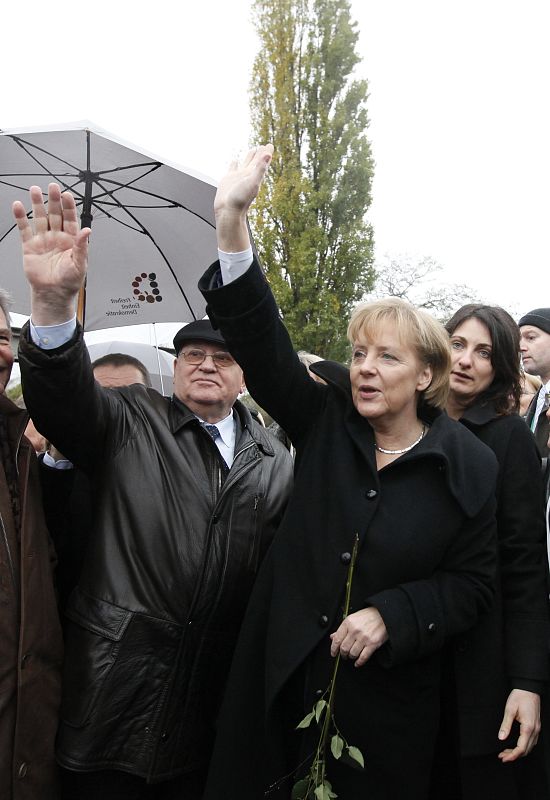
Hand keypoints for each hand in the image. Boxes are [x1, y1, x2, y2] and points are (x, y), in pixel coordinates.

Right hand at [12, 183, 89, 324]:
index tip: (66, 195)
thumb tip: (87, 230)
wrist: (53, 294)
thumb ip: (82, 246)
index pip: (70, 218)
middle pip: (55, 214)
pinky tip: (18, 205)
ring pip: (39, 218)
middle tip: (52, 187)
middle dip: (53, 200)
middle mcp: (57, 237)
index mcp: (71, 240)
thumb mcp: (80, 264)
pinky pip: (24, 229)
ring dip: (37, 204)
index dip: (68, 206)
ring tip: (34, 190)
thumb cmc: (69, 281)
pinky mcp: (29, 246)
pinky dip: (20, 217)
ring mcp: (43, 240)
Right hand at [214, 145, 272, 252]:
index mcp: (255, 175)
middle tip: (264, 145)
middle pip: (256, 161)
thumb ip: (260, 168)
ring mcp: (238, 177)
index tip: (270, 144)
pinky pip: (232, 168)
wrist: (227, 211)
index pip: (263, 161)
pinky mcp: (228, 180)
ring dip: (249, 156)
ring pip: (245, 163)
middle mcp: (247, 175)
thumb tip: (268, 155)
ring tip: (252, 149)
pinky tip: (234, 160)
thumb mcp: (252, 182)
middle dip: (260, 153)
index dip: (267, 152)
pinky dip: (234, 163)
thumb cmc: (240, 200)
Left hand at [330, 607, 387, 667]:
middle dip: (343, 654)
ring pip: (353, 653)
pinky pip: (363, 657)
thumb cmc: (368, 616)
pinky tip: (357, 663)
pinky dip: (359, 662)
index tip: (333, 653)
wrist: (383, 614)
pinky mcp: (373, 643)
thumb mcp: (353, 618)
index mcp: (348, 623)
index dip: (333, 649)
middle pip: (344, 648)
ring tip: (352, 656)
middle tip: (344, 655)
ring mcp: (364, 637)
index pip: (337, 639)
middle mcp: (355, 630)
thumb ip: (343, 628)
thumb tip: (333, 637)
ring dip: (351, 657)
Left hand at [497, 689, 539, 761]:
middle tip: (502, 756)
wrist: (529, 688)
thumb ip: (505, 725)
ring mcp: (537, 729)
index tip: (503, 758)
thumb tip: (501, 738)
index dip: (512, 755)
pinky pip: (531, 741)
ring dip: (518, 752)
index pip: (521, 748)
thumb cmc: (519, 697)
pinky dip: (523, 746)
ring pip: (529, 747)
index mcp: (528, 727)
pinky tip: (515, 745)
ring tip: (506, 752)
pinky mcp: (536, 726)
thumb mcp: (509, 709)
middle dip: (514, 756)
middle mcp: (535, 730)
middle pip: (526, 750)